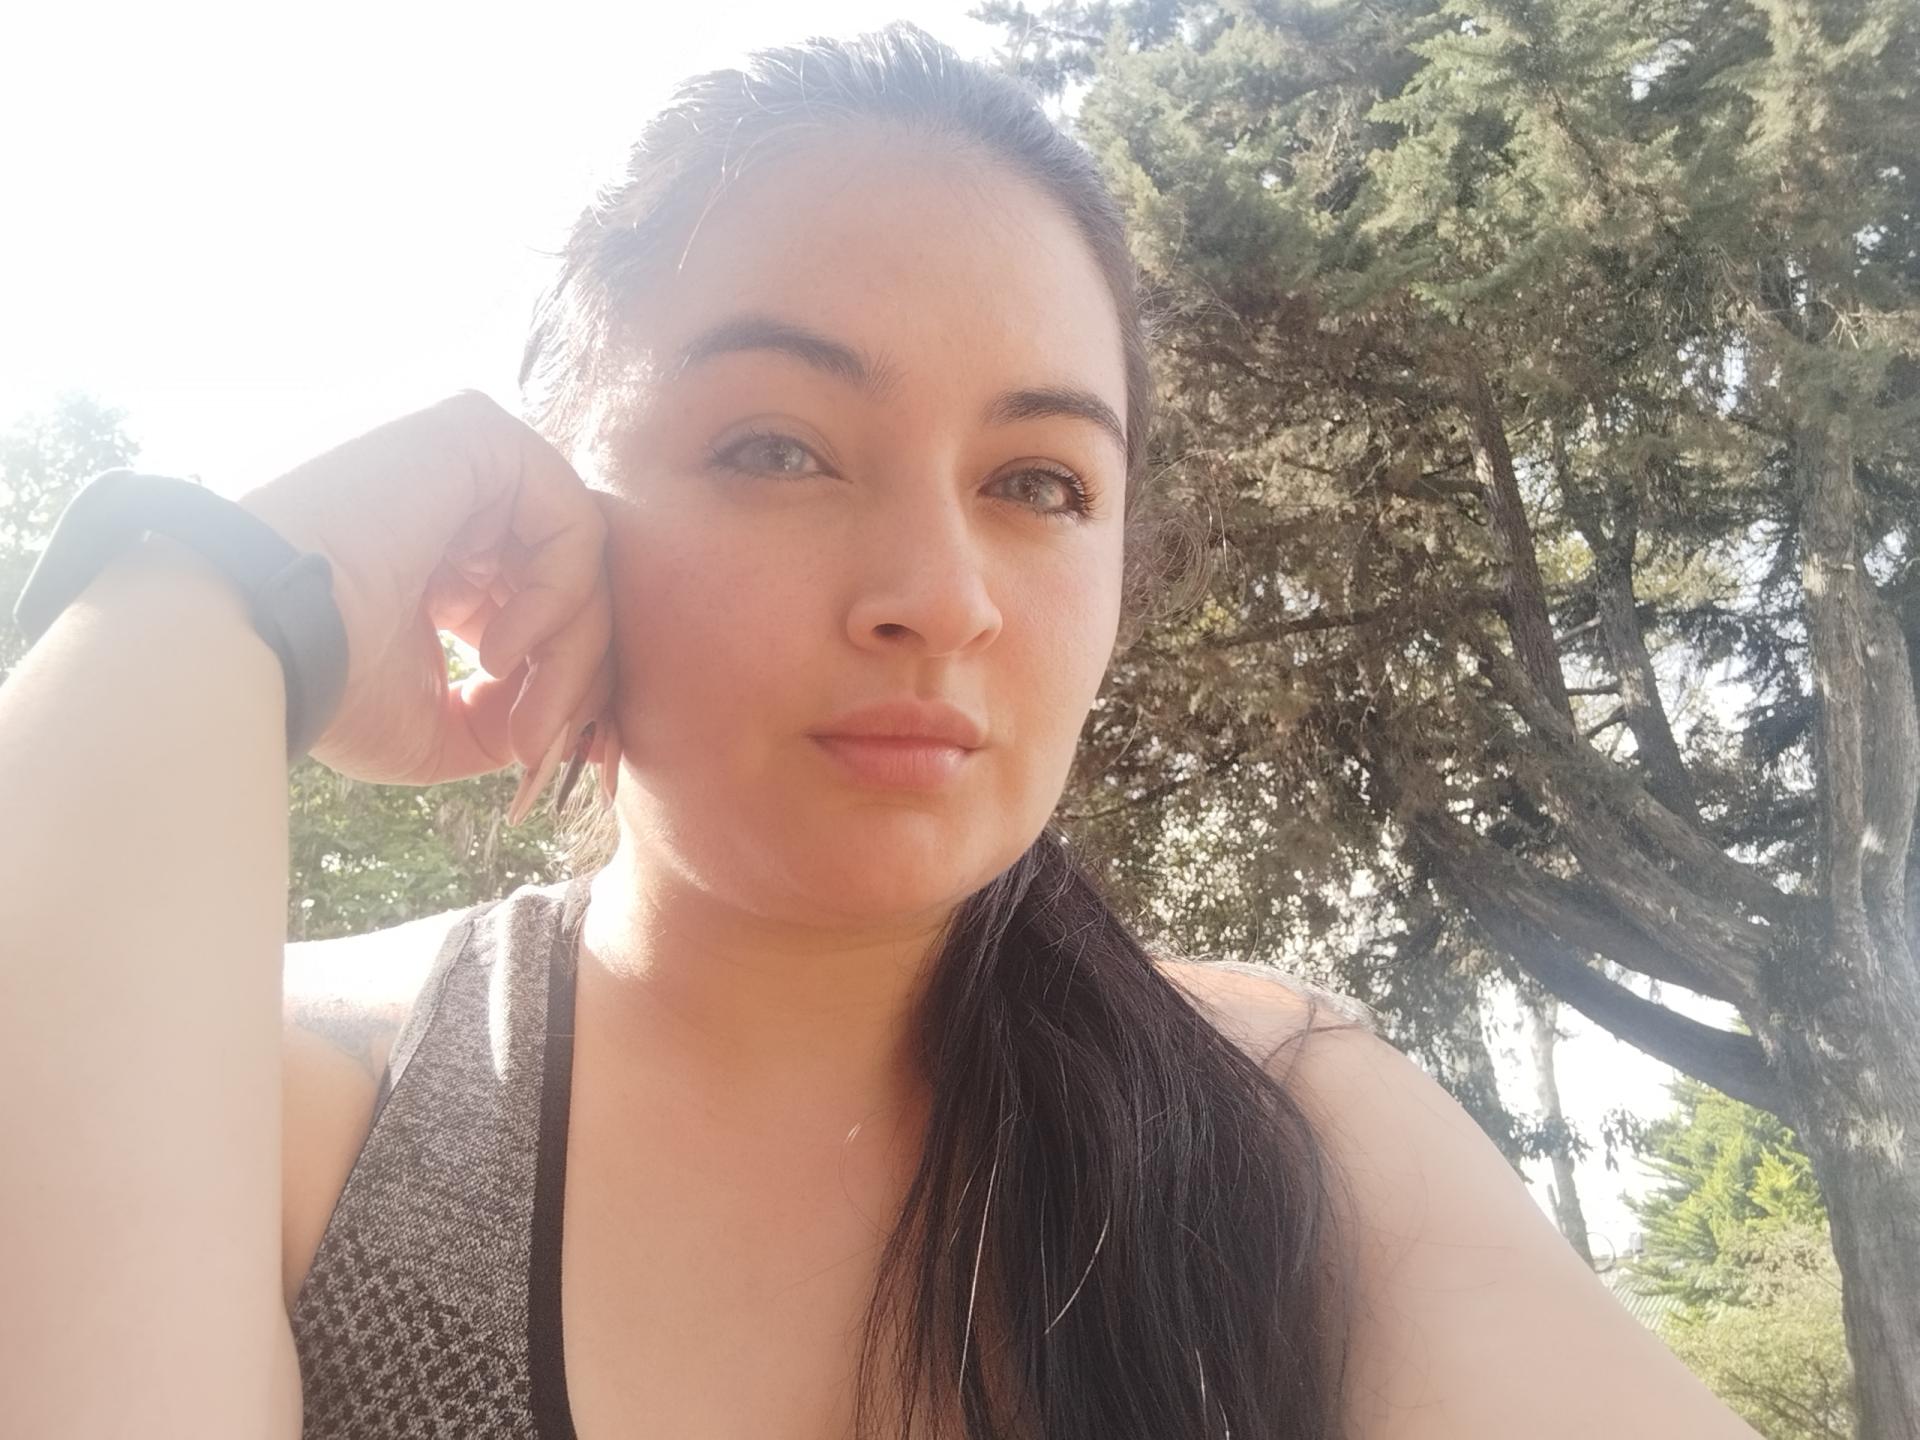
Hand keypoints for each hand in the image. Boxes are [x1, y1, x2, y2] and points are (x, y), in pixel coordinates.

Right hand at [235, 392, 614, 813]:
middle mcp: (462, 506)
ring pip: (579, 556)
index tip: (540, 752)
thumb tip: (559, 721)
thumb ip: (508, 715)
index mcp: (448, 561)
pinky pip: (572, 520)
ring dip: (570, 650)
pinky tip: (500, 651)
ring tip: (522, 712)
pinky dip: (558, 596)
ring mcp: (468, 464)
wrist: (253, 637)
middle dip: (574, 674)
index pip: (544, 607)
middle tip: (539, 744)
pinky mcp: (476, 434)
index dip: (561, 681)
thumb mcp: (436, 725)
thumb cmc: (324, 683)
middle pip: (571, 582)